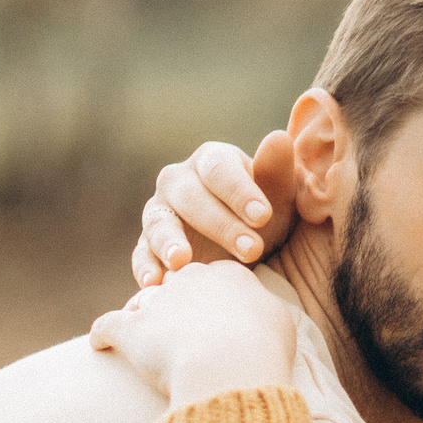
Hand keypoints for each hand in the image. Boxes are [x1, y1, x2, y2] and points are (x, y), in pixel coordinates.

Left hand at [91, 261, 297, 405]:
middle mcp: (188, 278)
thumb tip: (258, 318)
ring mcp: (157, 301)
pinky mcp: (130, 328)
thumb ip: (262, 311)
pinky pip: (108, 325)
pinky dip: (102, 334)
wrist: (229, 364)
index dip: (213, 295)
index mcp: (226, 273)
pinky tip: (98, 343)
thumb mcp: (279, 321)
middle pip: (176, 282)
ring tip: (143, 335)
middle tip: (180, 322)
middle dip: (175, 298)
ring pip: (143, 300)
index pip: (215, 277)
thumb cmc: (262, 346)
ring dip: (141, 314)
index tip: (216, 312)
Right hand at [133, 131, 296, 286]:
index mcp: (213, 161)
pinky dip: (146, 267)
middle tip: (253, 251)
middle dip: (220, 224)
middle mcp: (179, 180)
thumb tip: (278, 138)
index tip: (262, 216)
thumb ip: (277, 172)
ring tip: (183, 262)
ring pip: (158, 221)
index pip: (219, 168)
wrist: (250, 254)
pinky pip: (141, 254)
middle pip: (189, 195)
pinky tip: (156, 284)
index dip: (239, 191)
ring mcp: (160, 212)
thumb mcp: (281, 198)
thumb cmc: (267, 217)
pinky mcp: (148, 245)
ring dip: (170, 241)